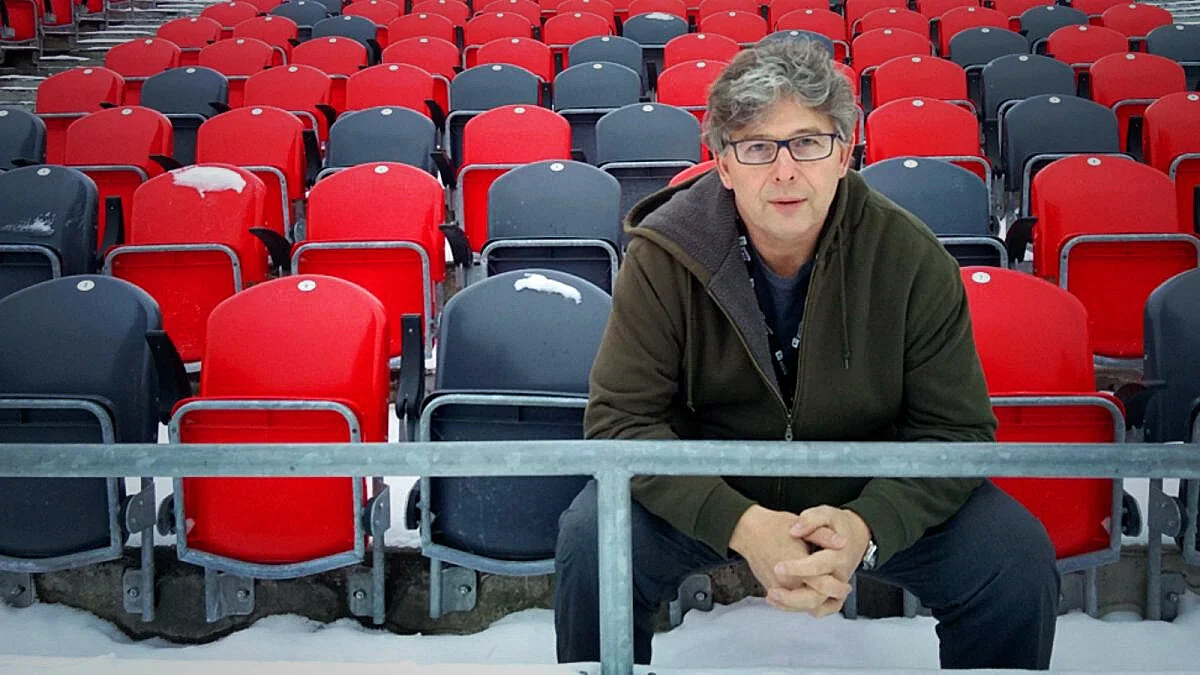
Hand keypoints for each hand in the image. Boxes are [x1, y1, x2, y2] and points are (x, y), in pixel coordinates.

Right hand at [728, 506, 850, 615]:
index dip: (836, 587)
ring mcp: (777, 587)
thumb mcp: (802, 525)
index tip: (844, 585)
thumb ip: (824, 536)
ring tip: (830, 599)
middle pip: (812, 601)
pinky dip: (801, 605)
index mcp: (796, 564)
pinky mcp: (771, 588)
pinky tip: (810, 598)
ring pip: (801, 607)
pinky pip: (789, 604)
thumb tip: (843, 542)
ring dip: (817, 605)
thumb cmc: (772, 526)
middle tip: (841, 593)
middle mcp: (786, 580)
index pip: (822, 585)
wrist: (748, 531)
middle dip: (829, 600)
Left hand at [769, 506, 871, 616]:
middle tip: (772, 591)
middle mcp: (838, 576)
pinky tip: (779, 600)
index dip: (797, 569)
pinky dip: (799, 608)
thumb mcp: (826, 513)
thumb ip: (810, 520)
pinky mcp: (829, 593)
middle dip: (793, 597)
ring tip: (771, 596)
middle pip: (818, 596)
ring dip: (793, 605)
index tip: (778, 567)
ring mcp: (835, 588)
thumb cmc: (839, 525)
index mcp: (838, 557)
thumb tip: (795, 530)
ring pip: (816, 607)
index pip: (818, 566)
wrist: (855, 535)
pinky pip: (816, 609)